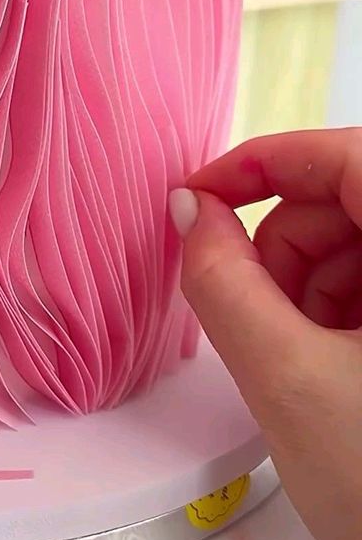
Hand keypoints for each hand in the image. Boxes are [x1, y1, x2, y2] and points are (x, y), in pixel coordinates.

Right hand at [171, 127, 361, 539]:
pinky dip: (339, 315)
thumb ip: (224, 283)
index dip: (260, 164)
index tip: (199, 195)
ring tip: (297, 361)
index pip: (345, 156)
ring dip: (309, 289)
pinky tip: (328, 370)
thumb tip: (193, 215)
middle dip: (284, 249)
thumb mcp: (287, 382)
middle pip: (349, 200)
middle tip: (252, 316)